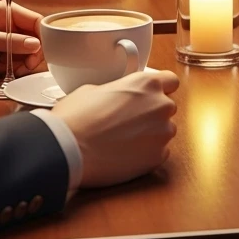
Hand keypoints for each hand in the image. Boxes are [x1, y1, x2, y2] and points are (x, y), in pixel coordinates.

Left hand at [0, 2, 44, 75]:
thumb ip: (8, 42)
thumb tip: (36, 45)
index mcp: (6, 12)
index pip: (36, 22)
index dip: (42, 39)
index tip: (38, 56)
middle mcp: (8, 25)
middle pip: (33, 40)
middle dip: (32, 55)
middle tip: (25, 68)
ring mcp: (1, 40)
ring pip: (23, 53)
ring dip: (20, 64)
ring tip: (8, 71)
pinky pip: (11, 62)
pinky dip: (7, 68)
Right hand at [53, 69, 179, 187]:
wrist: (67, 149)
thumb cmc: (75, 117)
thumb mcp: (94, 89)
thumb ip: (117, 90)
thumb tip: (115, 97)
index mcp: (146, 83)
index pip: (171, 81)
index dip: (161, 88)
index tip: (151, 96)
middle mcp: (160, 105)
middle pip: (167, 107)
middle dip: (152, 113)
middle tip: (128, 122)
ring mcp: (162, 133)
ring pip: (164, 131)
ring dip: (151, 134)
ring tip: (123, 140)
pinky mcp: (157, 157)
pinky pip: (159, 153)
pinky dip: (146, 154)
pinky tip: (125, 155)